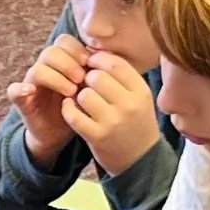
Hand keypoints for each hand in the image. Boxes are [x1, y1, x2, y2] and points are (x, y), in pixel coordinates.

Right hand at [14, 35, 89, 165]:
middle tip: (81, 78)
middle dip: (68, 63)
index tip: (91, 63)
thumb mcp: (92, 90)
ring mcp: (32, 84)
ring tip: (70, 91)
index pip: (64, 42)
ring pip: (37, 68)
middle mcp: (45, 69)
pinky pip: (13, 90)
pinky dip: (20, 89)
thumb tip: (109, 58)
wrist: (61, 134)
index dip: (77, 49)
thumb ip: (97, 73)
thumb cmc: (81, 109)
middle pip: (51, 51)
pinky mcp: (23, 101)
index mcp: (62, 62)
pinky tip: (31, 92)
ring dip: (55, 77)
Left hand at [64, 51, 158, 175]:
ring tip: (83, 101)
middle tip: (87, 86)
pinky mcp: (97, 136)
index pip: (115, 63)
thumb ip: (121, 75)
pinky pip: (72, 114)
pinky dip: (68, 109)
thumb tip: (94, 51)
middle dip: (87, 79)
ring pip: (83, 94)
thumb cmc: (135, 121)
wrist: (139, 158)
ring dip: (78, 96)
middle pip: (96, 77)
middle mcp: (129, 105)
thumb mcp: (138, 96)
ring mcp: (113, 122)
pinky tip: (72, 109)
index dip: (98, 60)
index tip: (92, 64)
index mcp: (141, 91)